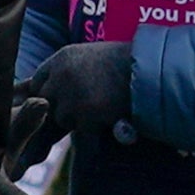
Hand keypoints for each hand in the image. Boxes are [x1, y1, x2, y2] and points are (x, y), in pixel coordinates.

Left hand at [15, 40, 131, 169]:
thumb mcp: (92, 58)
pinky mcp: (88, 116)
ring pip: (62, 120)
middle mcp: (62, 75)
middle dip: (59, 109)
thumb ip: (67, 72)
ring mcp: (73, 97)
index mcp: (62, 57)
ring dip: (77, 121)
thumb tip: (40, 94)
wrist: (156, 71)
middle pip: (45, 102)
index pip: (38, 81)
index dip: (49, 93)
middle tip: (80, 111)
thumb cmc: (128, 64)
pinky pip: (82, 135)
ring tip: (101, 111)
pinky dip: (93, 136)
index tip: (59, 101)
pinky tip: (107, 124)